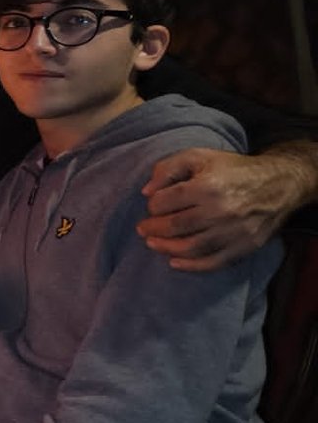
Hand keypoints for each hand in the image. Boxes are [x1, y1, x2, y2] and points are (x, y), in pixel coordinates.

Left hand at [139, 146, 310, 271]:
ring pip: (191, 247)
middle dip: (153, 229)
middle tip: (143, 229)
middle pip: (175, 226)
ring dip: (166, 248)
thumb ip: (168, 168)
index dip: (152, 205)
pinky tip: (174, 262)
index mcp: (208, 186)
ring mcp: (234, 232)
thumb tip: (146, 192)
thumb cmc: (233, 169)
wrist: (280, 184)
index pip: (165, 202)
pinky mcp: (245, 246)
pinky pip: (213, 262)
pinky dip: (191, 266)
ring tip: (153, 243)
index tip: (152, 206)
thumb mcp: (199, 156)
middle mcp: (221, 211)